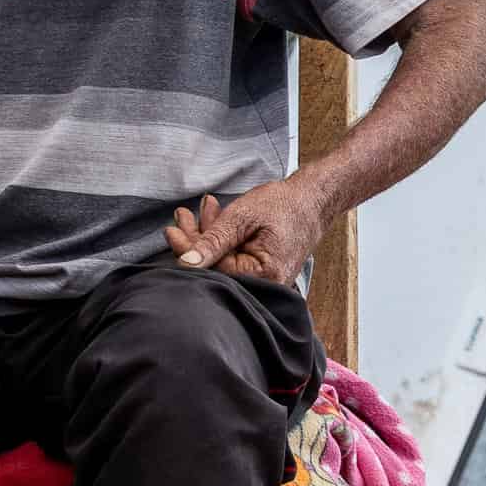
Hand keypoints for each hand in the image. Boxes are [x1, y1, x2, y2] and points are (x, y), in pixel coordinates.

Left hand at [166, 177, 328, 281]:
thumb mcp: (242, 218)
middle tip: (182, 215)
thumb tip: (186, 263)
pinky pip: (233, 257)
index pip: (215, 270)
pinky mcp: (260, 271)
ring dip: (206, 235)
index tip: (172, 231)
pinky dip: (221, 238)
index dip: (190, 250)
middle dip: (196, 239)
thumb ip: (213, 241)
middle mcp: (266, 285)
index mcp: (264, 275)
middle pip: (216, 268)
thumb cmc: (283, 205)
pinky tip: (213, 217)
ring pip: (222, 261)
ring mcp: (264, 279)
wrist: (313, 200)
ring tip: (200, 210)